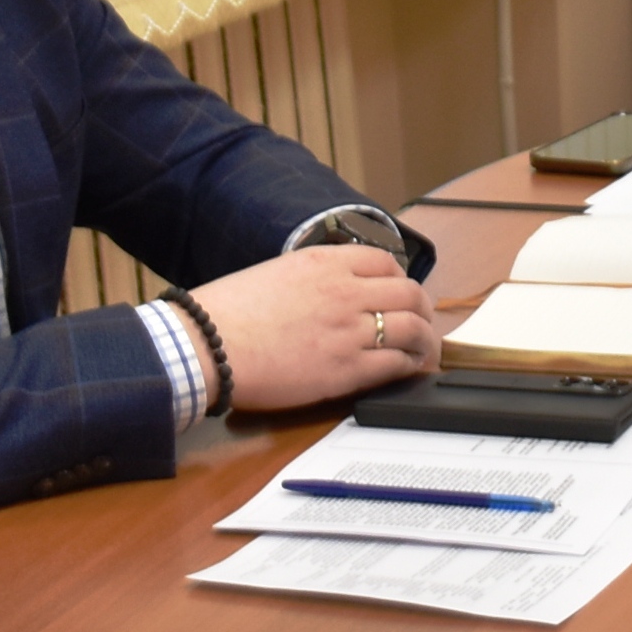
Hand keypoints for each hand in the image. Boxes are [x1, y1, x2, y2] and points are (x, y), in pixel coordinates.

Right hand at [188, 244, 433, 411]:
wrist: (207, 345)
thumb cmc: (227, 312)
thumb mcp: (276, 272)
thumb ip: (312, 277)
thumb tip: (330, 290)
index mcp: (326, 262)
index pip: (386, 261)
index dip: (400, 278)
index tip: (400, 292)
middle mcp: (346, 292)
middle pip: (409, 293)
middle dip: (422, 308)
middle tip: (422, 321)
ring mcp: (349, 331)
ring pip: (412, 328)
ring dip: (424, 339)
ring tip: (422, 349)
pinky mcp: (346, 370)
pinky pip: (396, 364)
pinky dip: (409, 365)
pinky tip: (407, 369)